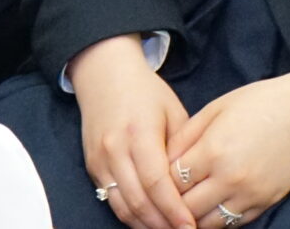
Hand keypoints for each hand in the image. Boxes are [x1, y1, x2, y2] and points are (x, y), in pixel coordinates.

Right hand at [70, 35, 194, 228]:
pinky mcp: (92, 168)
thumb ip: (183, 148)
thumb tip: (196, 185)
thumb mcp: (173, 112)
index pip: (156, 182)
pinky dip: (130, 216)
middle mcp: (115, 150)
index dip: (173, 209)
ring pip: (122, 206)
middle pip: (138, 200)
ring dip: (145, 225)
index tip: (190, 225)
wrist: (105, 76)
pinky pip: (112, 201)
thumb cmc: (146, 92)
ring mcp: (100, 161)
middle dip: (162, 224)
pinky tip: (149, 222)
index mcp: (139, 133)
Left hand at [168, 65, 289, 226]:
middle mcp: (230, 178)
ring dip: (190, 218)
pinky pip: (231, 225)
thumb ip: (185, 135)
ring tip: (182, 209)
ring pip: (205, 224)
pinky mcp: (265, 203)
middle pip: (184, 207)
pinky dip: (215, 222)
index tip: (154, 176)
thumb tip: (160, 159)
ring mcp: (249, 195)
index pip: (170, 180)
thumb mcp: (216, 108)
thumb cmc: (261, 102)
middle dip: (170, 203)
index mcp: (213, 150)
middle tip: (163, 198)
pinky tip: (208, 211)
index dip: (158, 180)